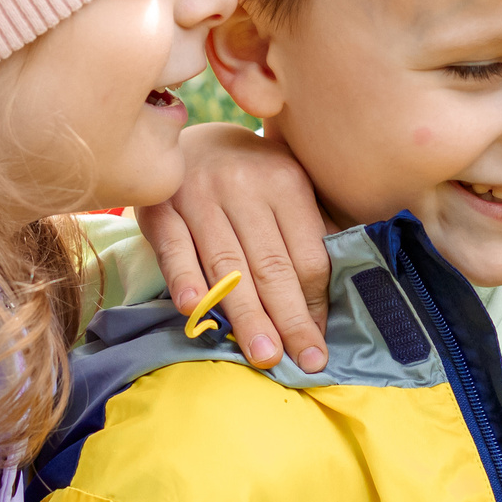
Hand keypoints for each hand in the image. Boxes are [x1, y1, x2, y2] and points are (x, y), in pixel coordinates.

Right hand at [137, 123, 331, 371]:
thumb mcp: (287, 187)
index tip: (318, 344)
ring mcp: (200, 196)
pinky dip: (184, 279)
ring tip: (263, 355)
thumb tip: (340, 290)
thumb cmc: (249, 175)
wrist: (187, 139)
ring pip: (227, 267)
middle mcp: (246, 188)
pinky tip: (194, 309)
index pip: (307, 257)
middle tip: (303, 362)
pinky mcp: (161, 207)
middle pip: (272, 267)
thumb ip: (311, 231)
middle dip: (289, 320)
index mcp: (286, 183)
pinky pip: (175, 249)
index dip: (315, 304)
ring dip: (246, 315)